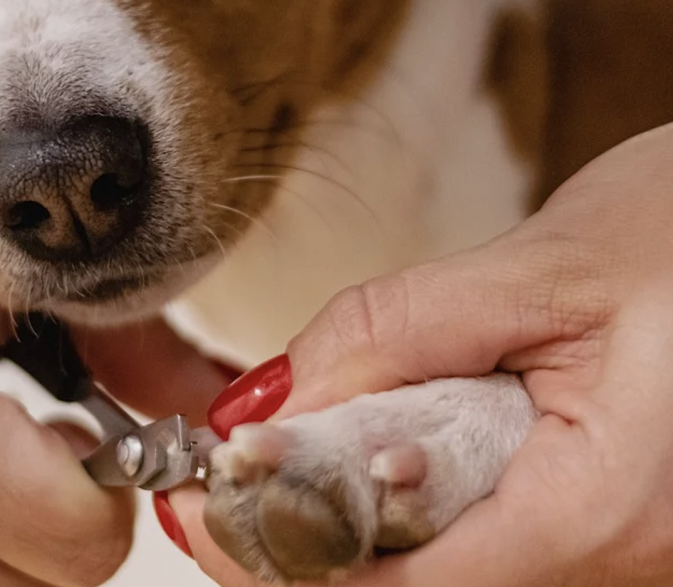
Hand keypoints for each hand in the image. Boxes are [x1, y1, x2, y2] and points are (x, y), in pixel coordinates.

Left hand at [172, 122, 672, 586]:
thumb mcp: (532, 269)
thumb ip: (393, 335)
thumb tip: (270, 401)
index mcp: (606, 507)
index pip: (414, 580)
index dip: (294, 545)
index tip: (208, 502)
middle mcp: (617, 552)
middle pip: (419, 577)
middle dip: (305, 532)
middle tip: (223, 478)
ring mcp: (607, 538)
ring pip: (442, 555)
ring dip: (347, 507)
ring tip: (276, 453)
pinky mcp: (591, 508)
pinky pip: (476, 521)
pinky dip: (402, 486)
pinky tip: (359, 441)